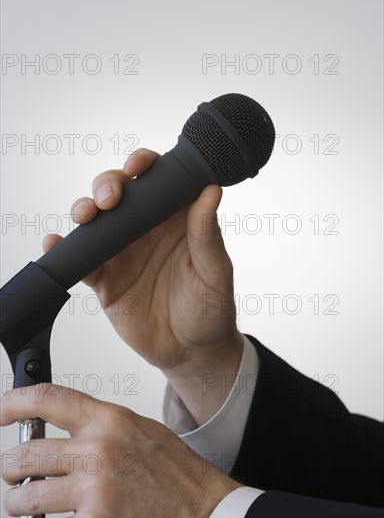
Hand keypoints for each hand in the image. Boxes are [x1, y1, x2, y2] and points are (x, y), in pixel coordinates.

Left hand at [0, 385, 239, 517]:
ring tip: (32, 503)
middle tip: (16, 472)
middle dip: (12, 467)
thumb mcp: (138, 430)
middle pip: (25, 452)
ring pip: (25, 497)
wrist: (202, 510)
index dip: (14, 401)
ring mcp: (94, 490)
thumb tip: (60, 426)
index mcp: (110, 420)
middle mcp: (98, 451)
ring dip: (22, 503)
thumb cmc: (174, 472)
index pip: (48, 398)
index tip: (2, 409)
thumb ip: (99, 425)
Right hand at [43, 149, 242, 423]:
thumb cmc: (211, 310)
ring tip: (86, 216)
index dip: (144, 164)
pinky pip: (81, 260)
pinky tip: (56, 243)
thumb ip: (207, 235)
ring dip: (84, 210)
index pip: (158, 181)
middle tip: (110, 199)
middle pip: (120, 193)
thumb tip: (211, 191)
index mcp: (176, 220)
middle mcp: (147, 230)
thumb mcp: (215, 273)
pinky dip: (65, 249)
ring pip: (96, 221)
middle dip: (107, 185)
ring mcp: (123, 253)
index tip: (138, 165)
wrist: (191, 353)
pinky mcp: (105, 279)